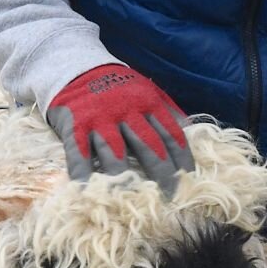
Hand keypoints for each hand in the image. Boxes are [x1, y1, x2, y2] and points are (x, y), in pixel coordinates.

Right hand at [47, 64, 192, 190]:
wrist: (75, 66)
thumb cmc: (117, 86)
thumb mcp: (146, 89)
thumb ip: (167, 110)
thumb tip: (191, 131)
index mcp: (148, 102)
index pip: (171, 134)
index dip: (182, 159)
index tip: (189, 180)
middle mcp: (126, 110)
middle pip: (149, 146)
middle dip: (161, 174)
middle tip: (169, 198)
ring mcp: (100, 118)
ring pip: (115, 152)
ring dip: (124, 178)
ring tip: (132, 200)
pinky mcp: (75, 125)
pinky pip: (79, 154)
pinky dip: (83, 174)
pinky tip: (88, 192)